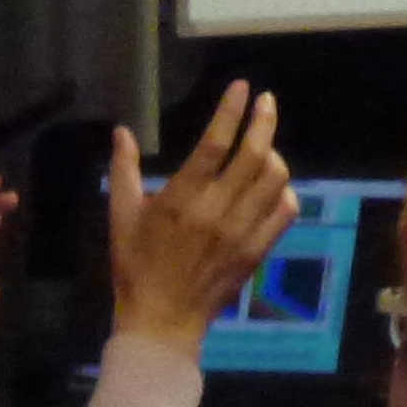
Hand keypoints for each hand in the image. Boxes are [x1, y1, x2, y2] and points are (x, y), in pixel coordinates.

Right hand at [109, 81, 296, 355]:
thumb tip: (121, 131)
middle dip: (264, 120)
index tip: (242, 87)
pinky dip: (284, 191)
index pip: (216, 143)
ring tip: (264, 146)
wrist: (162, 319)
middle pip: (254, 154)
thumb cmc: (136, 265)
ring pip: (274, 179)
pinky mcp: (257, 250)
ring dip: (274, 155)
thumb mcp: (120, 217)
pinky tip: (273, 186)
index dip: (231, 111)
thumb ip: (123, 170)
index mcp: (183, 198)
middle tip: (266, 101)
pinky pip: (285, 212)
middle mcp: (218, 210)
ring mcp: (243, 231)